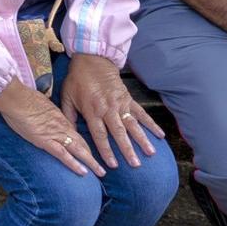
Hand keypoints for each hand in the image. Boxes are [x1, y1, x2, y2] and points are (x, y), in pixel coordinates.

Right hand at [0, 79, 103, 176]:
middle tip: (105, 164)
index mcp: (59, 117)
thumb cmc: (22, 98)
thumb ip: (43, 111)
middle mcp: (61, 126)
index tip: (92, 150)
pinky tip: (83, 172)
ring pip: (78, 150)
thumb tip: (42, 112)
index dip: (85, 142)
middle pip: (82, 142)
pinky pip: (63, 155)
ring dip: (91, 162)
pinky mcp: (46, 142)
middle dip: (94, 154)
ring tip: (101, 172)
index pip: (76, 132)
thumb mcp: (37, 103)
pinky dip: (74, 164)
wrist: (15, 97)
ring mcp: (55, 134)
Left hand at [59, 52, 164, 167]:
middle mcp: (108, 109)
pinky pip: (141, 113)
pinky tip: (160, 135)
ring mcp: (120, 104)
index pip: (100, 135)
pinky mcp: (129, 99)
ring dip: (142, 139)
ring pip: (133, 124)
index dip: (106, 151)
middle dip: (127, 149)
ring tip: (150, 153)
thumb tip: (68, 134)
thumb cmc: (77, 80)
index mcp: (92, 110)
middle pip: (119, 133)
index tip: (113, 165)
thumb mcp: (67, 97)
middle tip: (136, 165)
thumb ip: (68, 116)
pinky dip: (151, 124)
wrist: (92, 60)